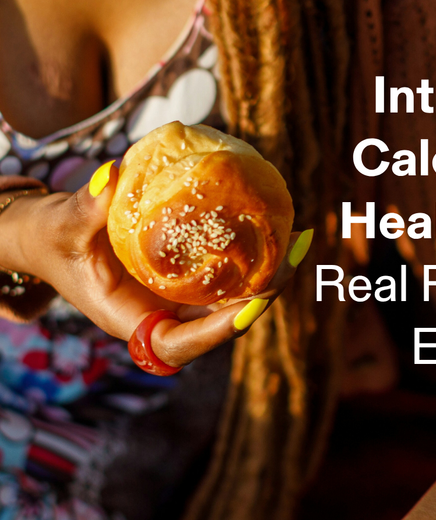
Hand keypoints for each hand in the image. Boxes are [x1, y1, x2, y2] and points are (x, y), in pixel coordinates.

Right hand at [4, 162, 306, 366]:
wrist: (53, 239)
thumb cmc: (53, 239)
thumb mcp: (64, 225)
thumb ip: (86, 207)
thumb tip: (111, 175)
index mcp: (130, 322)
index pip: (178, 344)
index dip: (216, 331)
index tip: (250, 309)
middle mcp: (162, 317)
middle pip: (220, 322)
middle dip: (260, 297)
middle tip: (292, 260)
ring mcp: (178, 300)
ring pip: (231, 298)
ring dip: (267, 275)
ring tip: (299, 241)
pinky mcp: (187, 279)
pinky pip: (225, 272)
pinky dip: (252, 255)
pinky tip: (279, 227)